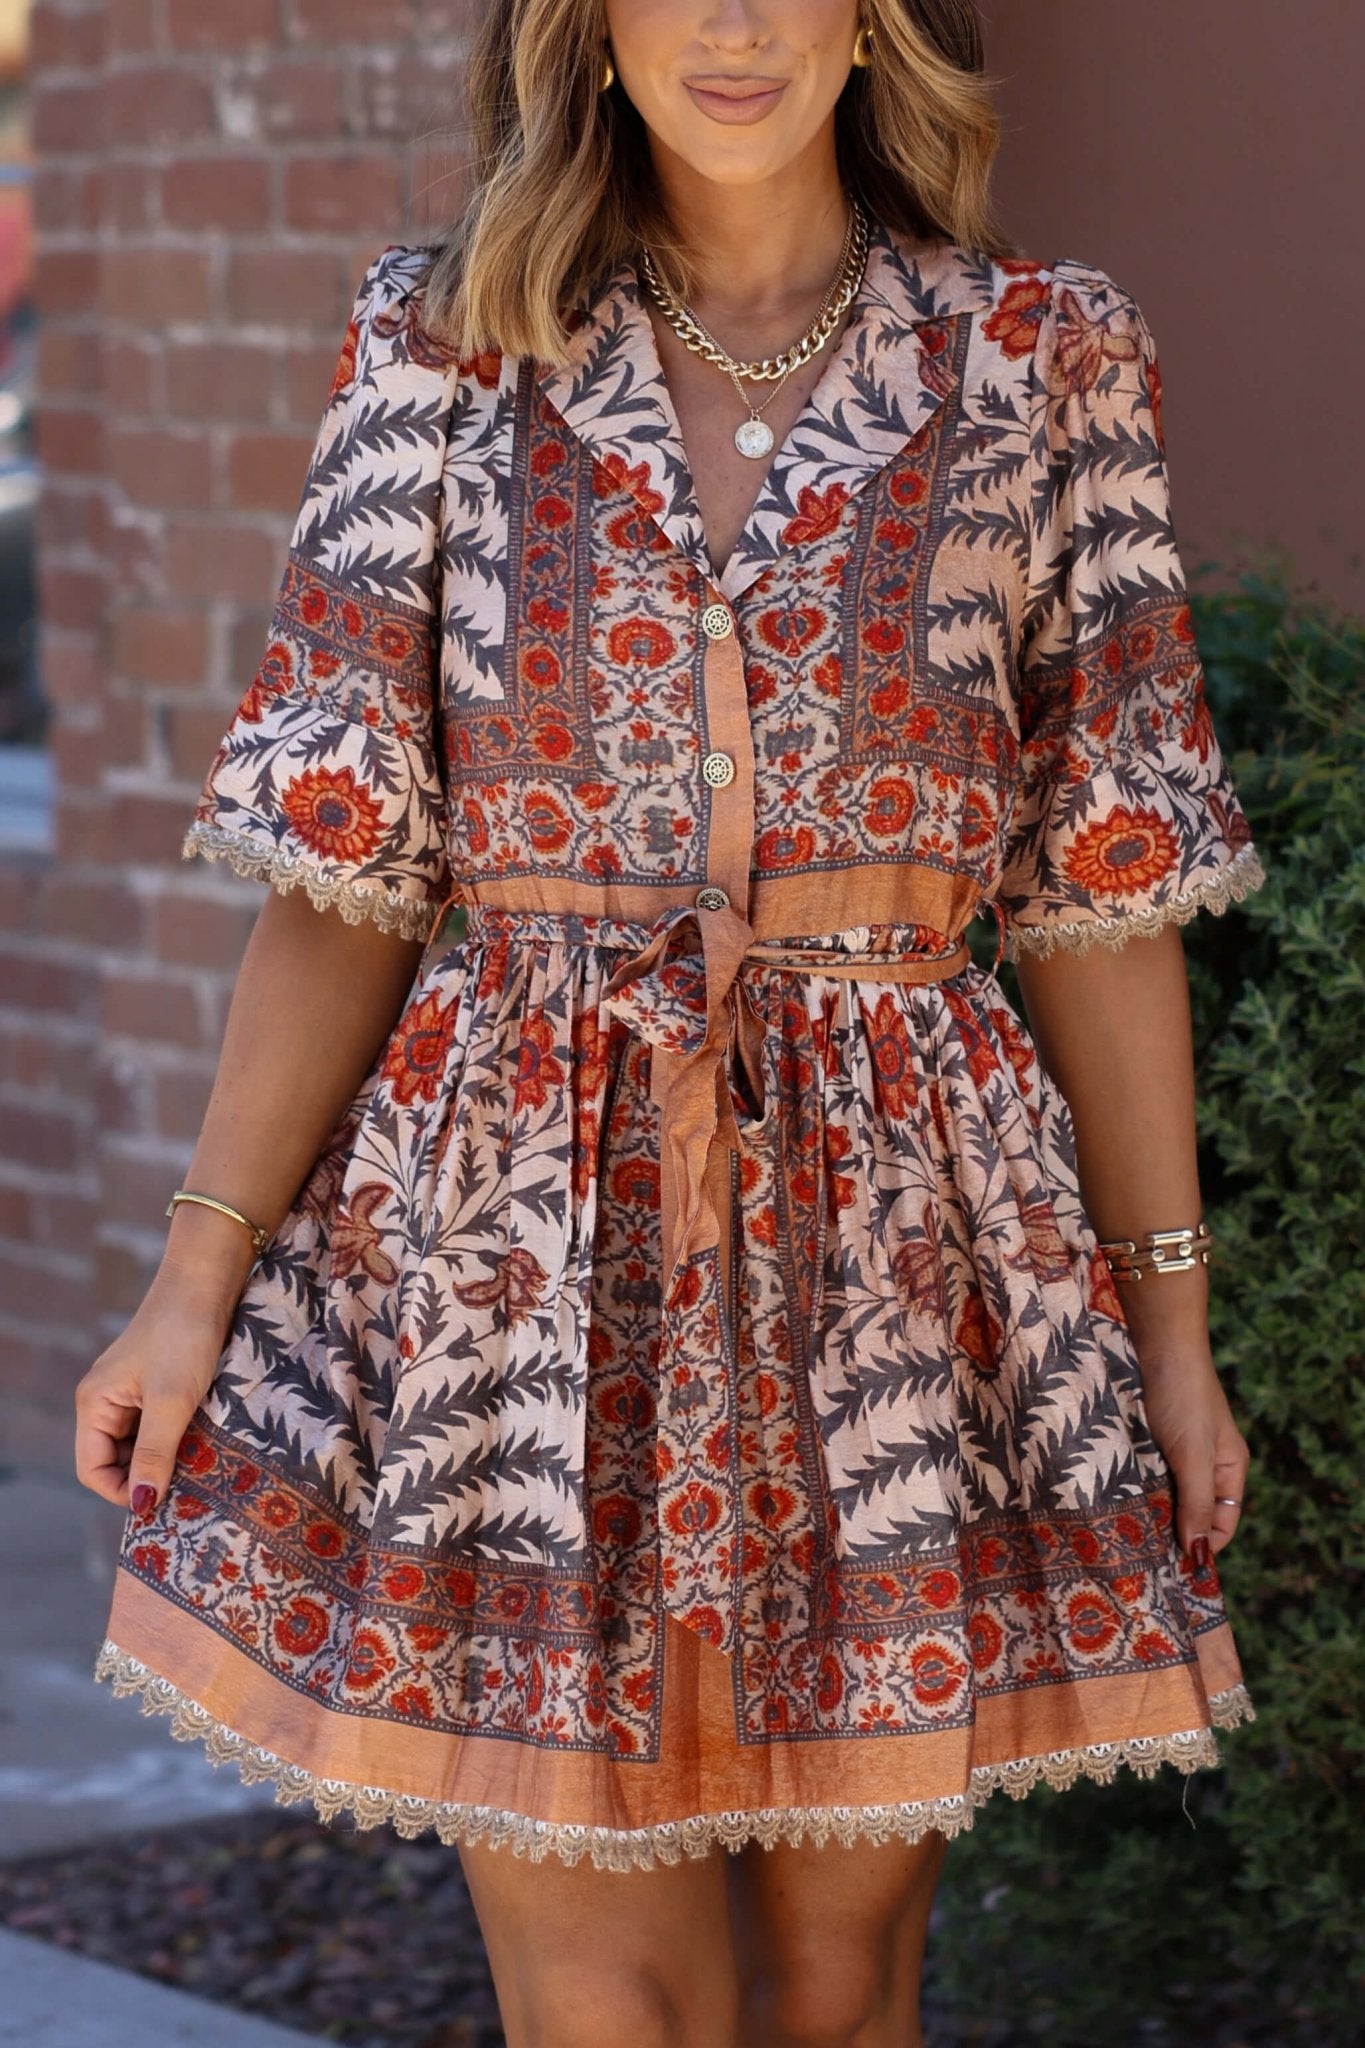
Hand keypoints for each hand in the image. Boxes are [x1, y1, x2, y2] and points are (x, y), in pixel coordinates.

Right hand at [73, 1273, 231, 1513]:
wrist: (207, 1282)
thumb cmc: (184, 1336)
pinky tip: (202, 1440)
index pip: (92, 1469)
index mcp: (94, 1404)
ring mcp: (132, 1391)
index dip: (122, 1490)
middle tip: (187, 1486)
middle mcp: (106, 1400)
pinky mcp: (158, 1384)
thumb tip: (142, 1504)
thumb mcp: (172, 1401)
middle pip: (115, 1459)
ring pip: (141, 1443)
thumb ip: (155, 1453)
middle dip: (146, 1476)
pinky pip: (159, 1424)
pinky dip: (177, 1437)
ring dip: (165, 1457)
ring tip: (198, 1464)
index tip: (162, 1500)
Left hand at [1131, 1339, 1248, 1565]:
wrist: (1157, 1342)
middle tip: (1142, 1558)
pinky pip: (1143, 1474)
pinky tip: (1113, 1502)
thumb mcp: (1194, 1455)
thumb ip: (1197, 1502)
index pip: (1222, 1523)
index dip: (1203, 1547)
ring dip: (1149, 1512)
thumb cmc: (1184, 1396)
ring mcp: (1174, 1450)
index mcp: (1229, 1469)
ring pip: (1164, 1495)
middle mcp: (1204, 1463)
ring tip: (1125, 1535)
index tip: (1174, 1570)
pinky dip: (1132, 1489)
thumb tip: (1199, 1555)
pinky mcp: (1147, 1438)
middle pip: (1192, 1512)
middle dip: (1172, 1534)